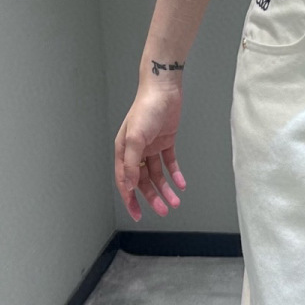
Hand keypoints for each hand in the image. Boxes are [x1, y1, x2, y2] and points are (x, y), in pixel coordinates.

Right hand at [114, 82, 185, 221]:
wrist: (163, 89)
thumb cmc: (146, 110)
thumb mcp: (136, 137)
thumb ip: (132, 163)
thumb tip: (129, 186)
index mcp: (123, 151)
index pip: (125, 181)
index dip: (130, 200)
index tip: (137, 215)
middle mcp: (136, 151)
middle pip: (143, 181)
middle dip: (152, 198)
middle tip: (164, 210)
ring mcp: (151, 147)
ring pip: (157, 175)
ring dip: (165, 189)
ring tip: (175, 201)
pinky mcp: (165, 142)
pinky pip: (169, 163)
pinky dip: (175, 174)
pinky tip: (181, 184)